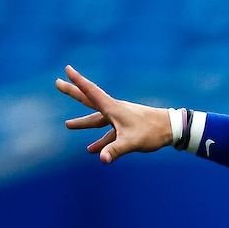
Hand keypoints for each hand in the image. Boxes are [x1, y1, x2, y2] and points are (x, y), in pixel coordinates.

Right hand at [58, 65, 172, 162]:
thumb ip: (116, 150)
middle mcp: (114, 110)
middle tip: (57, 82)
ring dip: (83, 122)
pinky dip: (100, 141)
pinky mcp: (126, 128)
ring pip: (97, 119)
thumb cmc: (152, 132)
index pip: (91, 92)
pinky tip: (92, 150)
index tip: (67, 68)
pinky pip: (109, 134)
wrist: (171, 129)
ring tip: (68, 125)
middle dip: (73, 92)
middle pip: (89, 100)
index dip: (78, 81)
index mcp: (113, 109)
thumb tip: (102, 159)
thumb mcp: (132, 142)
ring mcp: (120, 119)